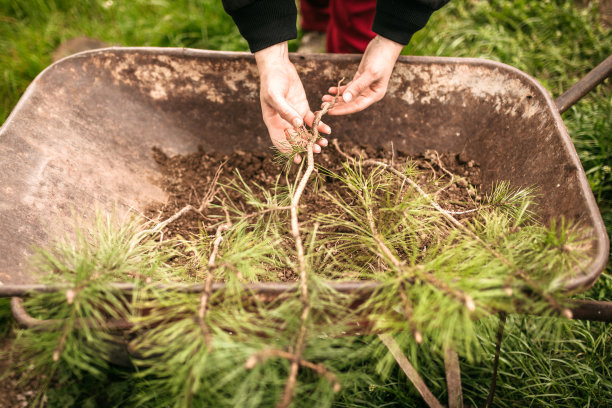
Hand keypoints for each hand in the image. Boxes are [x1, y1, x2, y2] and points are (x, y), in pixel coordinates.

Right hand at [255, 42, 330, 163]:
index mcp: (273, 122)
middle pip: (295, 140)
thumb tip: (298, 126)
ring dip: (314, 139)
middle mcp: (283, 122)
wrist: (278, 66)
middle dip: (305, 147)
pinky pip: (312, 121)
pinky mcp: (303, 108)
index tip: (298, 159)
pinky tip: (327, 129)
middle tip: (317, 151)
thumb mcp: (275, 96)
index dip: (288, 152)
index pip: (280, 142)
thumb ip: (286, 111)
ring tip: (324, 144)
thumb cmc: (271, 81)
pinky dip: (319, 126)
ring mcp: (294, 116)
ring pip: (305, 133)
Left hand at [322, 35, 402, 114]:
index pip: (356, 106)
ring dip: (336, 97)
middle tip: (322, 106)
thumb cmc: (381, 59)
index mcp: (374, 95)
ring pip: (348, 96)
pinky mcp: (360, 78)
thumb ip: (357, 87)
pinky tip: (331, 90)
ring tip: (324, 98)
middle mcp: (370, 93)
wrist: (385, 44)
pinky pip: (348, 87)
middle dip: (337, 105)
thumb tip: (345, 99)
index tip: (330, 112)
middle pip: (351, 103)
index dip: (343, 110)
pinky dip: (340, 89)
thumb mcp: (369, 73)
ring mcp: (365, 86)